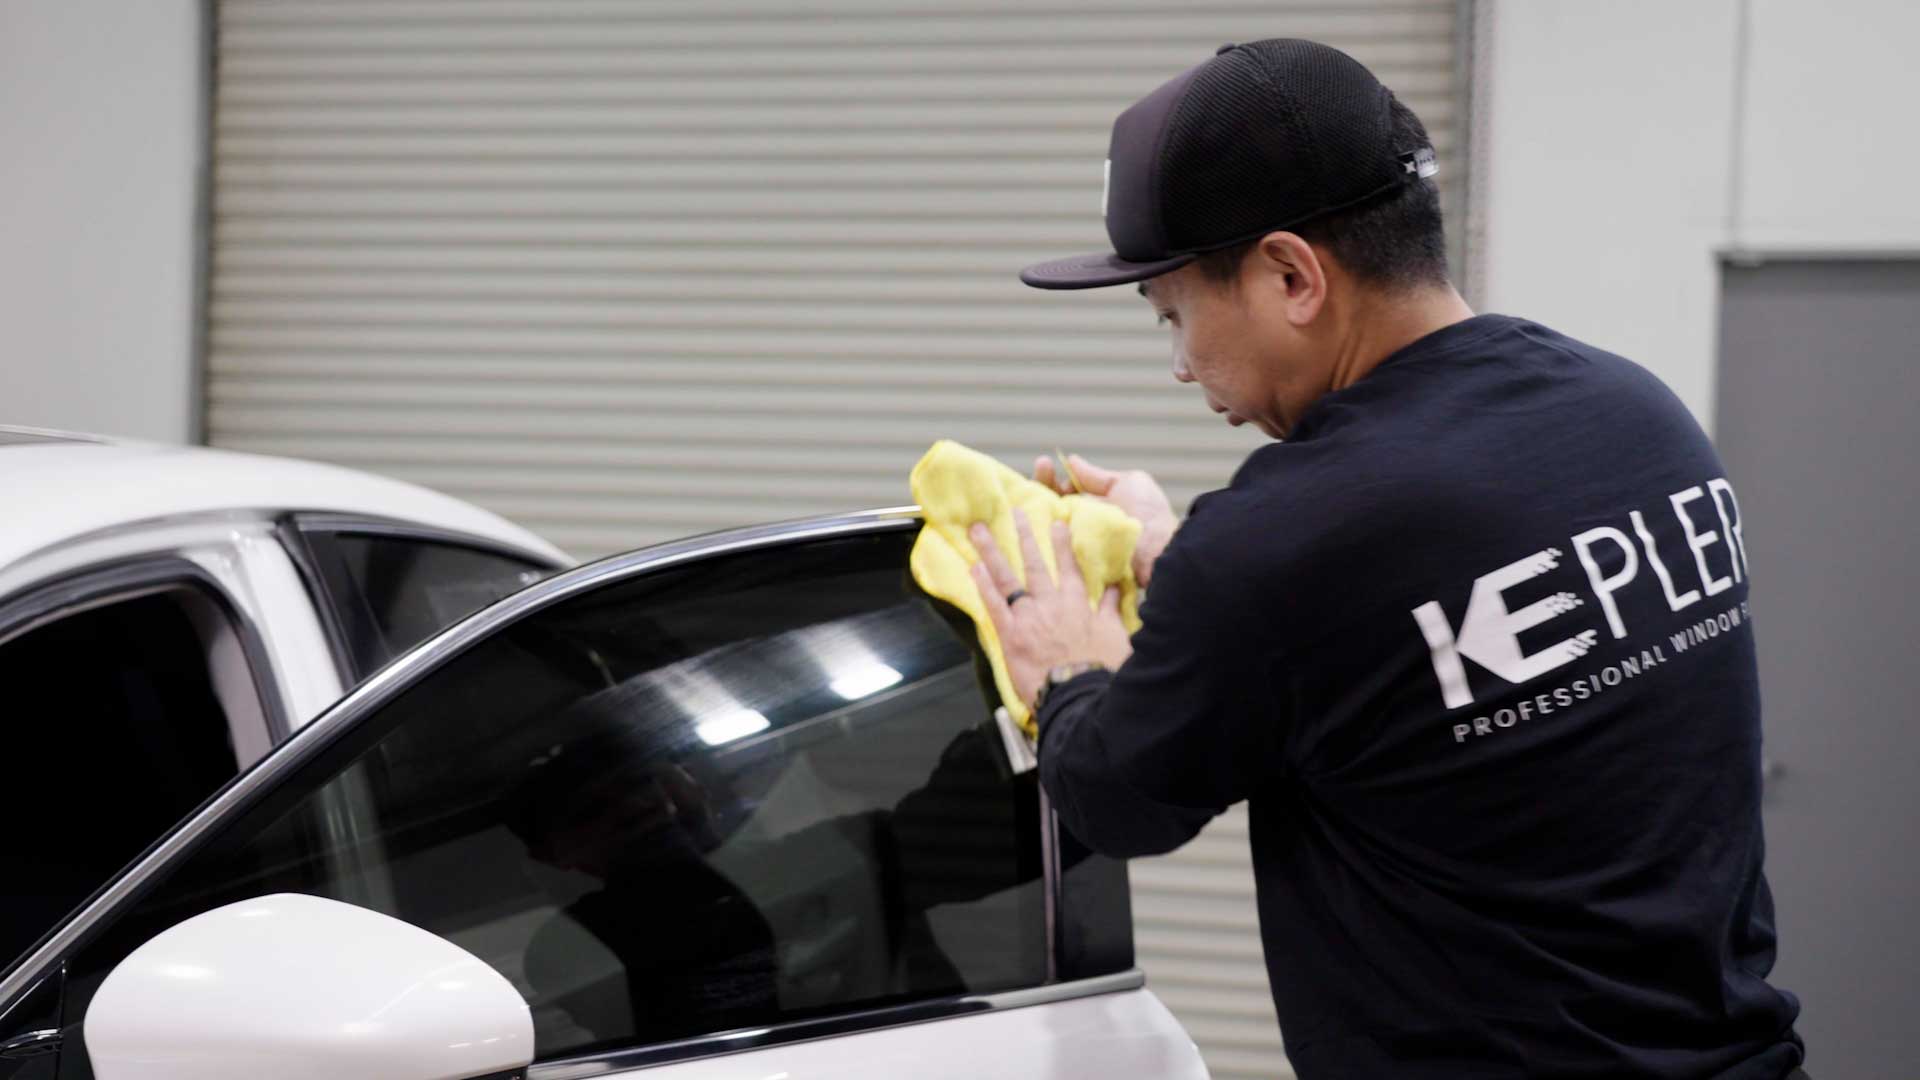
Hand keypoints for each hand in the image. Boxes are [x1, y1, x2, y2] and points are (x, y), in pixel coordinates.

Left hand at [968, 509, 1133, 709]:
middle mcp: (1050, 603)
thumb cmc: (1100, 669)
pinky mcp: (1010, 635)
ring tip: (979, 531)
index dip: (1062, 544)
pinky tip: (973, 568)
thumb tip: (1114, 588)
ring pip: (1007, 577)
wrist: (1080, 693)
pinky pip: (994, 604)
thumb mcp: (1114, 635)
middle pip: (1035, 564)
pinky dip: (983, 585)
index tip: (1057, 523)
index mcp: (1076, 603)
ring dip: (992, 551)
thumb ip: (1110, 609)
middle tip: (1015, 513)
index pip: (1069, 567)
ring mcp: (1028, 617)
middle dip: (1024, 536)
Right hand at [1034, 453, 1178, 586]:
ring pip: (1044, 524)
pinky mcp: (1069, 562)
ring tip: (1031, 488)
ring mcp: (1072, 544)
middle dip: (1040, 484)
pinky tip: (1029, 510)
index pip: (1062, 491)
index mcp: (1092, 506)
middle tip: (1040, 467)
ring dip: (1035, 502)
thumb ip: (1097, 477)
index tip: (1045, 463)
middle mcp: (1080, 525)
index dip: (1050, 477)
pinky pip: (1047, 547)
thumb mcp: (1126, 484)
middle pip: (1049, 505)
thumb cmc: (1147, 515)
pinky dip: (1035, 529)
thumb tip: (1072, 461)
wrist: (1155, 549)